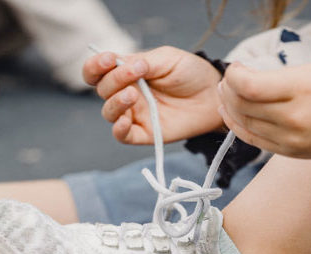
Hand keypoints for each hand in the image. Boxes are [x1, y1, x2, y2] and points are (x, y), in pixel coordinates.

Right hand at [83, 46, 222, 144]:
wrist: (215, 95)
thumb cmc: (191, 73)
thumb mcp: (166, 59)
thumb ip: (141, 61)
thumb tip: (119, 63)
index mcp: (127, 73)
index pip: (98, 71)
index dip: (95, 66)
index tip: (108, 59)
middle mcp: (127, 94)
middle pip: (102, 90)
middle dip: (114, 79)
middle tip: (138, 72)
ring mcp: (135, 114)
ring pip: (109, 113)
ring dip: (115, 102)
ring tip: (133, 94)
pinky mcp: (146, 133)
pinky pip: (123, 136)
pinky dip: (119, 129)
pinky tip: (125, 121)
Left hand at [218, 63, 310, 162]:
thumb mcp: (310, 72)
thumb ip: (274, 76)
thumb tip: (241, 78)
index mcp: (300, 91)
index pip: (250, 87)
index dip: (234, 77)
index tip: (235, 68)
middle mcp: (292, 118)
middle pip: (243, 106)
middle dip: (228, 90)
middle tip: (227, 80)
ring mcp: (288, 140)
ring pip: (244, 123)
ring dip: (229, 107)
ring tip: (225, 94)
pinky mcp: (286, 152)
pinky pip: (252, 139)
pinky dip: (236, 126)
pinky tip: (229, 114)